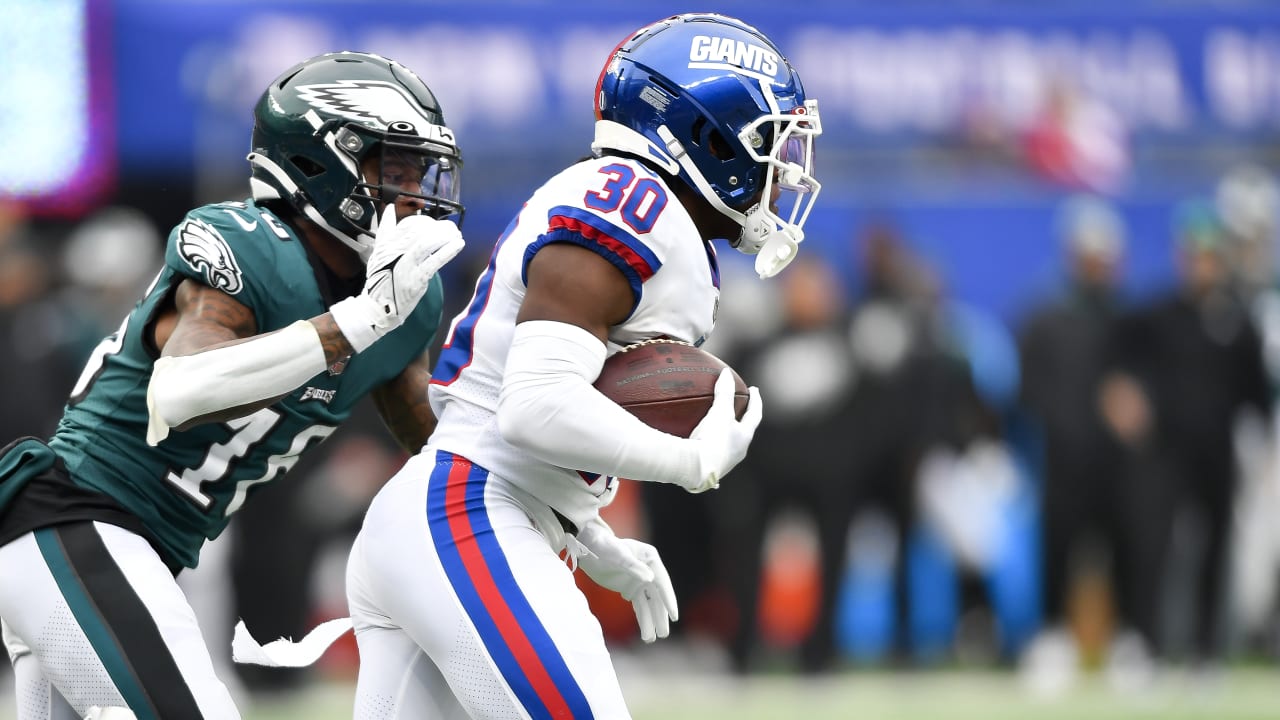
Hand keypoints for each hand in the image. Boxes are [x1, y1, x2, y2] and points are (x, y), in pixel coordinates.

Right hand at [330, 205, 464, 352]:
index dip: (426, 222)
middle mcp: (395, 251)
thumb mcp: (379, 251)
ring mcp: (405, 265)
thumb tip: (389, 208)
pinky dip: (448, 251)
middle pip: (420, 231)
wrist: (377, 307)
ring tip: (457, 235)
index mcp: (387, 243)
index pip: (409, 224)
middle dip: (439, 228)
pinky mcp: (416, 279)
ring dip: (445, 236)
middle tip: (451, 229)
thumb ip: (385, 230)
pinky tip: (459, 244)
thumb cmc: (381, 279)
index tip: (435, 226)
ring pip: (427, 243)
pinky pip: (434, 261)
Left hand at [576, 519, 676, 642]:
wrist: (588, 547)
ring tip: (651, 639)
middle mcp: (649, 570)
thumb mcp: (617, 555)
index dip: (668, 599)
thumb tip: (650, 579)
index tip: (674, 616)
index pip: (662, 581)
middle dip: (660, 616)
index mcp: (650, 558)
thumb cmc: (604, 546)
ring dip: (651, 621)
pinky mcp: (630, 589)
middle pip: (658, 596)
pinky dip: (642, 619)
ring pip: (649, 604)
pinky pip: (639, 606)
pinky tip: (646, 633)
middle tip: (663, 634)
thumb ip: (632, 566)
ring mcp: (640, 581)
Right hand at [686, 368, 762, 492]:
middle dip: (742, 420)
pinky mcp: (709, 471)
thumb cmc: (712, 439)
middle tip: (739, 408)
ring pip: (728, 446)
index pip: (754, 415)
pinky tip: (698, 447)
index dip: (755, 401)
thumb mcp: (720, 412)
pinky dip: (707, 447)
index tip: (755, 390)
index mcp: (744, 437)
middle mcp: (738, 452)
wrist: (695, 469)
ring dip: (726, 435)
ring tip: (718, 426)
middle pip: (743, 432)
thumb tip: (726, 373)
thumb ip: (724, 392)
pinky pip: (710, 455)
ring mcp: (724, 463)